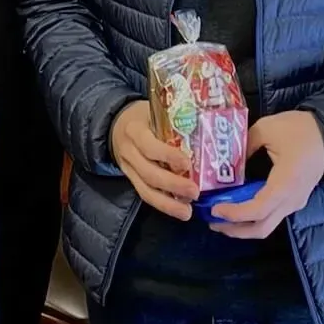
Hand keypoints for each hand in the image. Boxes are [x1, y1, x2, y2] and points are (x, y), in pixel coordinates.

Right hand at [110, 100, 197, 221]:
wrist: (115, 123)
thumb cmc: (143, 116)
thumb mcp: (154, 112)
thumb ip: (174, 122)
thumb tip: (207, 134)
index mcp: (135, 130)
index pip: (149, 146)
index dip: (168, 156)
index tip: (187, 164)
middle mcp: (129, 151)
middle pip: (148, 173)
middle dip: (172, 185)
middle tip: (195, 192)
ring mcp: (128, 168)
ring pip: (145, 190)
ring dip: (167, 204)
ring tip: (187, 212)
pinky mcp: (130, 179)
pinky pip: (145, 194)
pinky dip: (162, 204)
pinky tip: (178, 210)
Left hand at [208, 112, 323, 239]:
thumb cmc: (299, 130)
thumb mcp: (266, 129)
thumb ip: (244, 146)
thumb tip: (225, 160)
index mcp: (285, 183)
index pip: (257, 210)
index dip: (234, 214)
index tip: (214, 208)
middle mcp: (291, 200)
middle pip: (261, 228)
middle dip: (234, 229)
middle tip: (212, 221)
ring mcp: (295, 203)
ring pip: (267, 225)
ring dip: (243, 226)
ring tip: (220, 217)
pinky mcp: (294, 200)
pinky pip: (272, 215)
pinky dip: (253, 217)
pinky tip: (238, 206)